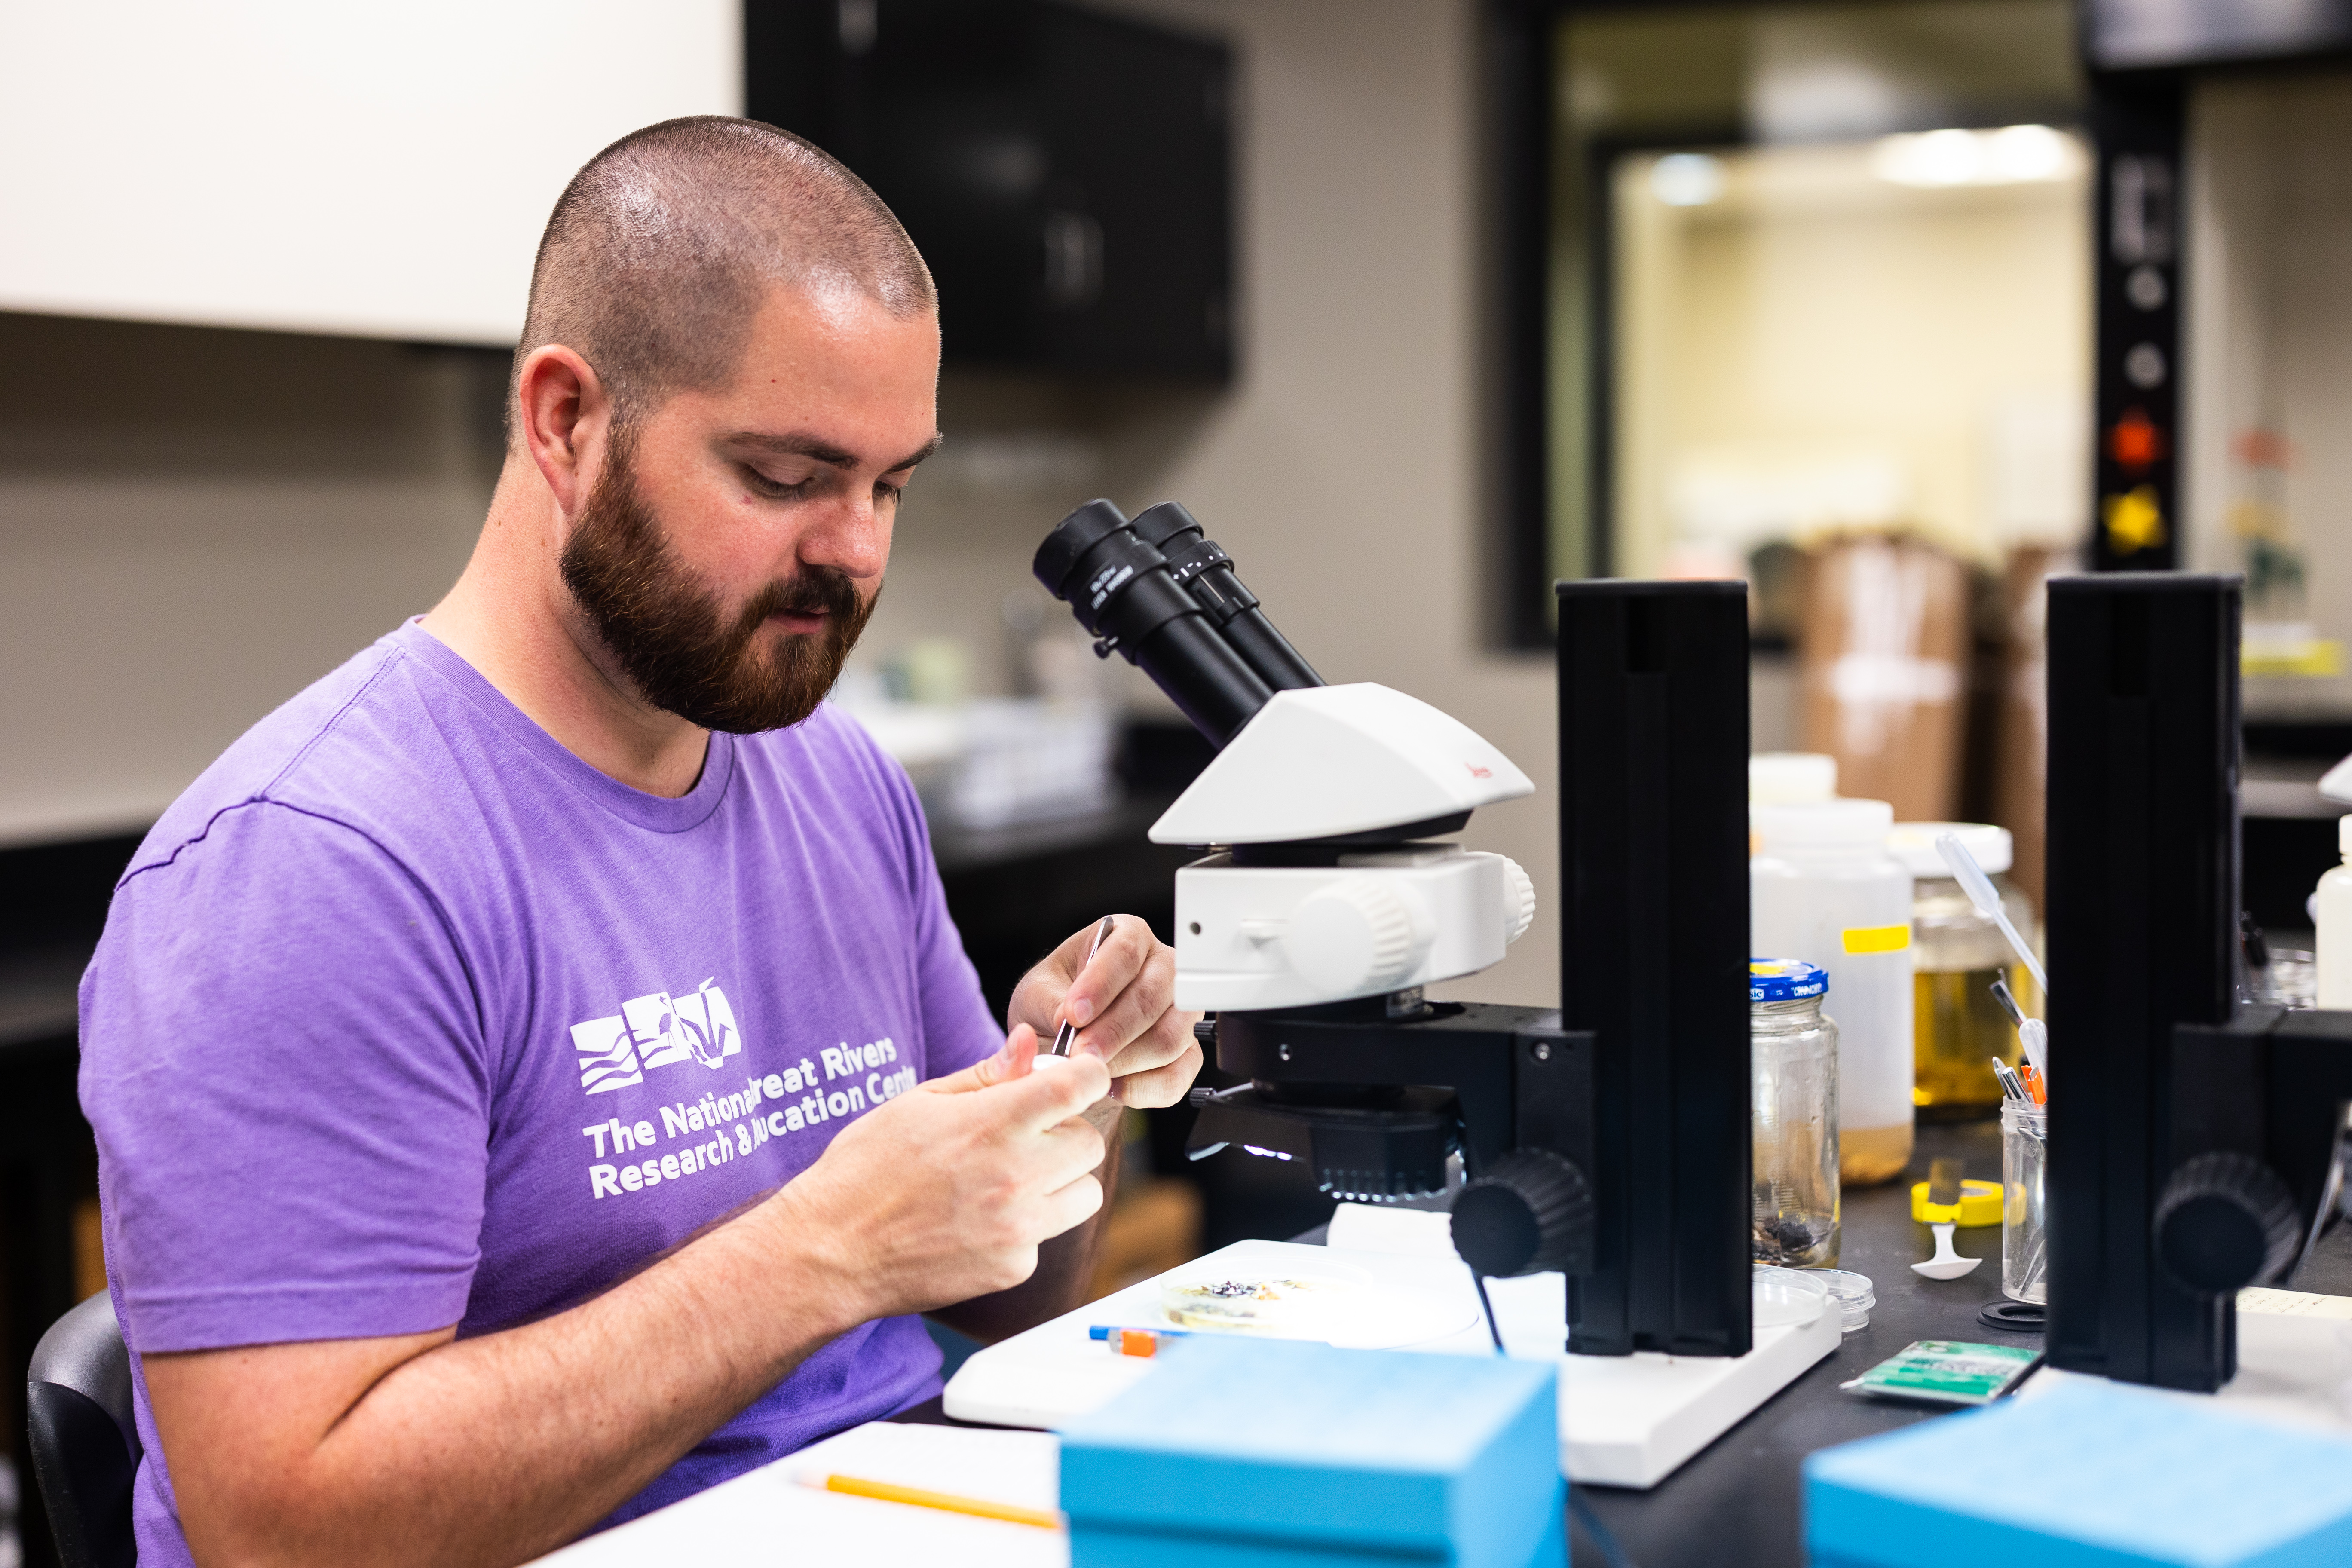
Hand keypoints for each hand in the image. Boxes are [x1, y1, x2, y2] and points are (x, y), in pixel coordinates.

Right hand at [773, 1026, 1109, 1320]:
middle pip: (1090, 1143)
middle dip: (1067, 1132)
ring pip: (1085, 1194)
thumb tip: (1027, 1042)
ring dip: (1061, 1182)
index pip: (1079, 1088)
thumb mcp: (920, 1103)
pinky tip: (981, 1220)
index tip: (1075, 1080)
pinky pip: (1047, 1236)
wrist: (831, 1250)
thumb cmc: (866, 1168)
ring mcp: (1018, 1229)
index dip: (1086, 1077)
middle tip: (1027, 1136)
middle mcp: (1016, 1177)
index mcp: (994, 1125)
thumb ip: (986, 1074)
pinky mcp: (1013, 1269)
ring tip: (1010, 1179)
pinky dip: (1027, 1226)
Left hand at [1007, 915, 1202, 1108]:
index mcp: (1129, 937)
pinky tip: (1111, 1086)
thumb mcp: (1037, 992)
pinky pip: (1176, 1076)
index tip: (1073, 1013)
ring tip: (1091, 1069)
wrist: (1063, 1040)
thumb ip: (1048, 1001)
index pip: (1125, 953)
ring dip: (1125, 1061)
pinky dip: (1141, 1088)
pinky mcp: (1186, 1054)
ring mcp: (1180, 1013)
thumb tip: (1065, 1019)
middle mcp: (1163, 970)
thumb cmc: (1054, 1003)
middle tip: (1080, 1053)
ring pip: (1168, 1039)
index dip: (1100, 984)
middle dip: (1112, 1032)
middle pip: (1152, 998)